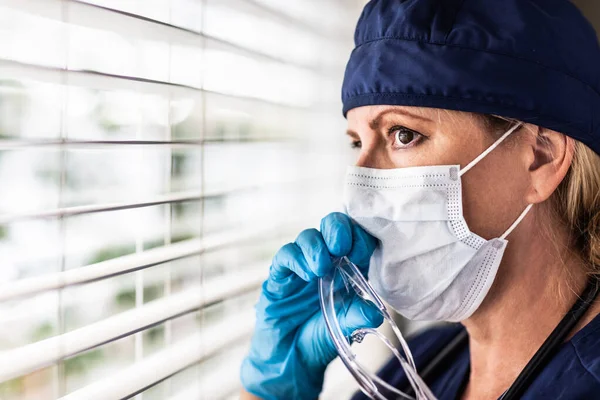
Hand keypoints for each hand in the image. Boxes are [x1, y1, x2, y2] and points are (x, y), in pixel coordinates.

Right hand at [240, 212, 382, 399]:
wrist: (291, 359)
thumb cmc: (321, 337)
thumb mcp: (345, 328)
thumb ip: (357, 317)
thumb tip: (374, 312)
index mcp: (347, 268)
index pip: (355, 237)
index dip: (359, 237)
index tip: (361, 250)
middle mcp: (325, 261)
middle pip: (330, 227)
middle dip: (337, 228)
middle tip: (340, 246)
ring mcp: (301, 266)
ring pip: (307, 237)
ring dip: (316, 247)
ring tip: (320, 268)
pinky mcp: (279, 276)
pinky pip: (285, 256)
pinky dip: (296, 259)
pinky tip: (305, 274)